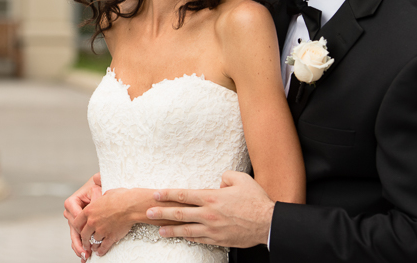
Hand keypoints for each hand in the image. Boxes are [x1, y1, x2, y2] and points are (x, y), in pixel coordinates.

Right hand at [64, 174, 101, 259]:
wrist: (100, 191)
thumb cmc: (99, 188)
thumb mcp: (98, 186)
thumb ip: (97, 186)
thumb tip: (97, 185)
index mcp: (72, 201)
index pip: (74, 213)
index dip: (81, 222)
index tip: (88, 228)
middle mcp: (70, 212)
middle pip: (73, 227)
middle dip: (79, 239)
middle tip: (86, 247)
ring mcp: (73, 220)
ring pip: (74, 235)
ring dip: (78, 246)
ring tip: (84, 255)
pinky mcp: (78, 227)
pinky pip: (77, 238)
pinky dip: (79, 247)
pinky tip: (83, 255)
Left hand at [76, 188, 138, 256]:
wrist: (131, 205)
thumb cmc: (120, 197)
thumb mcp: (105, 195)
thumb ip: (99, 200)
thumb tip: (100, 200)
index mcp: (89, 210)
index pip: (77, 222)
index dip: (77, 227)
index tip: (79, 230)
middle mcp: (92, 222)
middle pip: (83, 234)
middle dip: (84, 239)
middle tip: (85, 242)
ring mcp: (101, 230)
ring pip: (93, 242)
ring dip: (92, 245)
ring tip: (93, 248)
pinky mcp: (110, 237)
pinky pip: (103, 247)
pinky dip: (101, 251)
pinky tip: (100, 252)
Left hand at [146, 171, 274, 248]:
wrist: (268, 223)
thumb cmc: (256, 201)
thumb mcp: (241, 179)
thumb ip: (226, 176)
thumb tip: (219, 180)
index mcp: (211, 197)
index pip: (183, 195)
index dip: (168, 194)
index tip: (156, 194)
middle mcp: (208, 213)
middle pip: (179, 213)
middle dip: (162, 212)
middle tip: (148, 212)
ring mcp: (212, 229)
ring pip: (186, 230)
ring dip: (171, 230)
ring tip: (159, 230)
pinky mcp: (218, 239)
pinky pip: (199, 239)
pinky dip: (188, 238)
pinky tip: (181, 237)